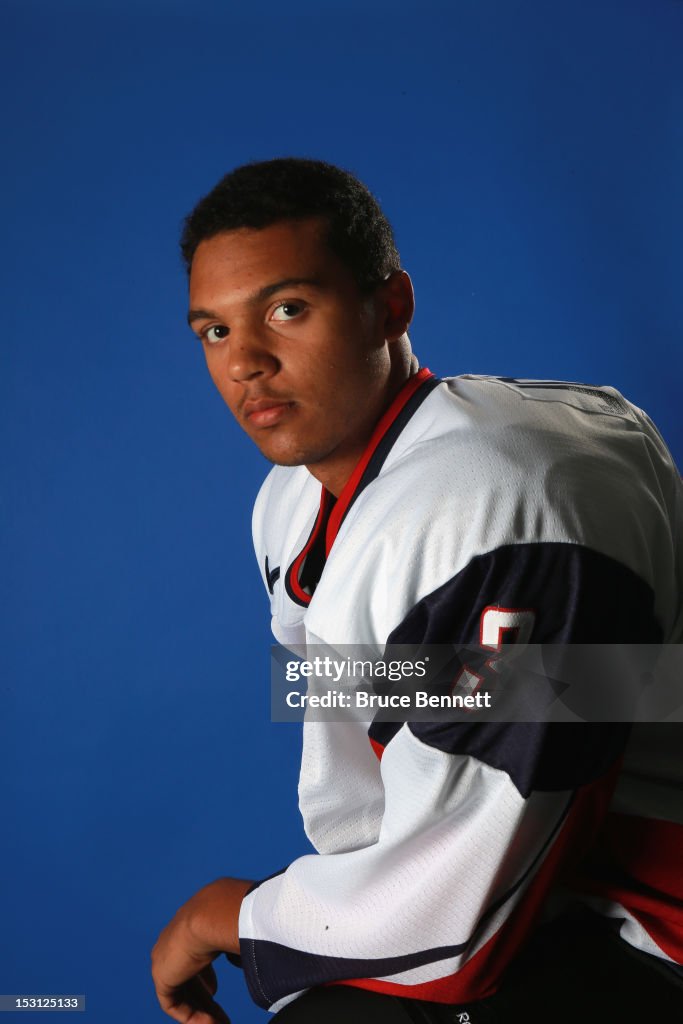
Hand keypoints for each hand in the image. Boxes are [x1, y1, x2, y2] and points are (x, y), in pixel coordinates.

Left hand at [151, 877, 253, 1022]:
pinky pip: (173, 1003)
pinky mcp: (162, 976)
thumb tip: (244, 957)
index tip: (214, 990)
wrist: (213, 913)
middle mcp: (174, 941)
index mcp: (189, 926)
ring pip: (182, 992)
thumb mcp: (238, 925)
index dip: (204, 976)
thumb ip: (238, 941)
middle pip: (187, 977)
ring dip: (201, 1011)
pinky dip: (191, 1016)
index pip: (192, 956)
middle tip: (222, 1018)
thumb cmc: (234, 914)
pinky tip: (210, 1023)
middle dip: (204, 999)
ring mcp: (166, 958)